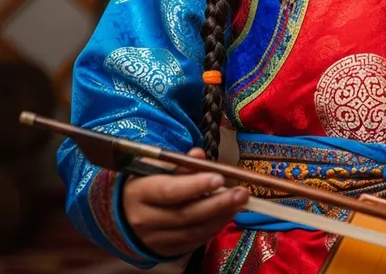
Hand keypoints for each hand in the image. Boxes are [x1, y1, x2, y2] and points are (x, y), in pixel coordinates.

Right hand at [122, 148, 249, 256]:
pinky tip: (227, 215)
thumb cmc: (144, 183)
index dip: (195, 185)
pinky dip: (212, 229)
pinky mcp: (163, 251)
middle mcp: (144, 219)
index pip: (169, 191)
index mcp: (139, 193)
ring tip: (240, 203)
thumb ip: (178, 162)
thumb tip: (199, 155)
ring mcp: (153, 239)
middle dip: (217, 203)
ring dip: (220, 217)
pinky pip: (191, 242)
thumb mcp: (154, 167)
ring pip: (191, 231)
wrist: (122, 214)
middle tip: (242, 193)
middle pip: (184, 214)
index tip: (219, 178)